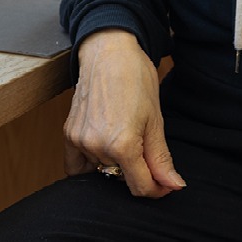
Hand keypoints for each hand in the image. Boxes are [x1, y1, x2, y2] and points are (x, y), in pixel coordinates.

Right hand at [63, 29, 186, 198]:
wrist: (109, 52)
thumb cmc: (136, 78)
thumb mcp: (155, 119)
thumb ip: (160, 158)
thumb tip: (173, 186)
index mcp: (123, 144)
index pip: (140, 187)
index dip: (157, 189)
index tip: (165, 183)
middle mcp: (97, 146)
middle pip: (121, 179)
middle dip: (138, 172)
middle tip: (146, 148)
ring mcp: (79, 141)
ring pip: (101, 171)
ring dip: (116, 165)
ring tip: (126, 137)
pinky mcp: (68, 135)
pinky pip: (76, 166)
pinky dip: (90, 165)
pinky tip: (104, 150)